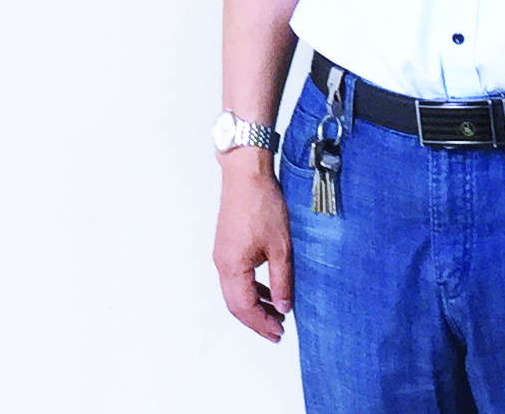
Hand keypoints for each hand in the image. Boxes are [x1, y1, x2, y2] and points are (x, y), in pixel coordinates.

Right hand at [213, 158, 292, 342]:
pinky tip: (266, 288)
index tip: (279, 333)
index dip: (262, 324)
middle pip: (235, 304)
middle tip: (277, 330)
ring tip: (275, 312)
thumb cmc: (262, 203)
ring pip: (233, 291)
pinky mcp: (226, 243)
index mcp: (233, 265)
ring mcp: (222, 252)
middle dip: (256, 320)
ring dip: (253, 305)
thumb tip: (282, 307)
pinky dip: (249, 289)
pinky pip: (234, 276)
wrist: (246, 172)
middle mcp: (222, 262)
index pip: (244, 308)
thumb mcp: (281, 247)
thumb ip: (281, 281)